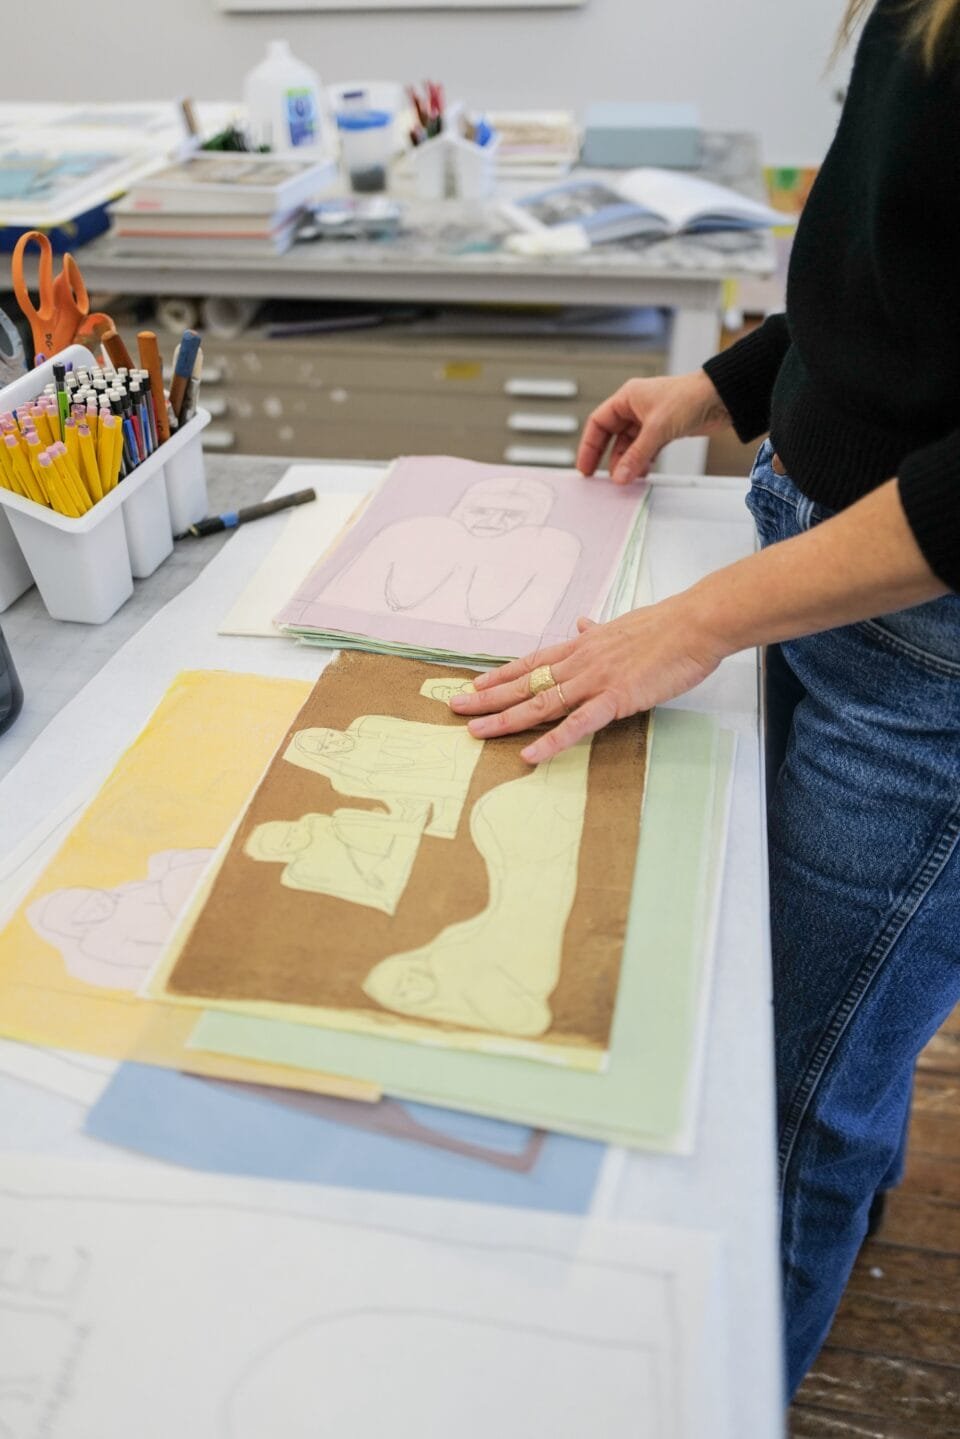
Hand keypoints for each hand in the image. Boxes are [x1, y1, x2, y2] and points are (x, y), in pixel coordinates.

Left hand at [448, 593, 728, 763]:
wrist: (696, 623)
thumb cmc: (667, 625)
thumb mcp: (623, 624)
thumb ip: (599, 631)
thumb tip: (584, 622)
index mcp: (582, 647)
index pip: (531, 661)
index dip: (501, 674)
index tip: (474, 683)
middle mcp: (579, 663)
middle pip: (525, 683)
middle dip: (487, 698)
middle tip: (454, 707)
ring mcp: (594, 681)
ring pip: (540, 703)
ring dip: (505, 719)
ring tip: (474, 731)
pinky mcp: (615, 699)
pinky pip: (577, 725)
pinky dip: (551, 740)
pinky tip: (529, 754)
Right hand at [577, 370, 730, 484]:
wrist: (721, 398)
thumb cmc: (690, 397)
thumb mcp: (657, 428)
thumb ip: (637, 455)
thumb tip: (620, 476)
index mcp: (627, 398)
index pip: (598, 422)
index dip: (589, 445)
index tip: (585, 467)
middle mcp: (636, 408)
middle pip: (612, 437)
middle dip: (607, 458)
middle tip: (600, 479)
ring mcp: (650, 421)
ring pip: (630, 446)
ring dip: (627, 463)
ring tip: (623, 480)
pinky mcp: (665, 431)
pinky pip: (646, 450)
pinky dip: (642, 462)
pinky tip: (641, 474)